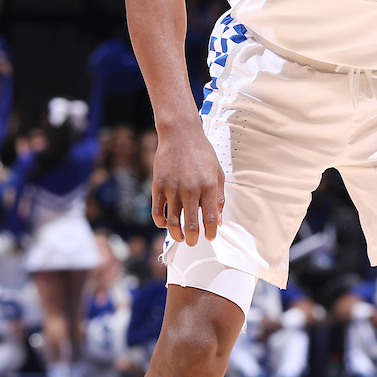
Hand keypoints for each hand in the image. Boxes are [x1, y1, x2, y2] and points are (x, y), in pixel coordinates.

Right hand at [151, 123, 224, 244]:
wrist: (181, 134)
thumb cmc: (202, 153)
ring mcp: (172, 188)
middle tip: (193, 242)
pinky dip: (160, 223)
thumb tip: (218, 220)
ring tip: (180, 237)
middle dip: (193, 239)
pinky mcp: (158, 186)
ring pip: (173, 222)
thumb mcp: (218, 172)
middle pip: (191, 224)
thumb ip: (219, 197)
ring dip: (176, 235)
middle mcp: (191, 189)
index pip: (210, 219)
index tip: (210, 238)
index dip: (210, 233)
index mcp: (208, 187)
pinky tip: (165, 224)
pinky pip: (157, 212)